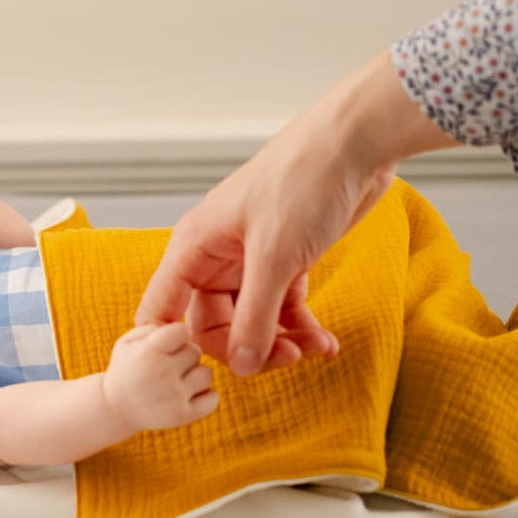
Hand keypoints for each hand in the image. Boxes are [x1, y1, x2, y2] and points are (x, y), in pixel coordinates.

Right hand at [100, 321, 217, 432]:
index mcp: (149, 352)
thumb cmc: (125, 369)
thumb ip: (153, 327)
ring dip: (195, 375)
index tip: (167, 344)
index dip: (177, 335)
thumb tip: (181, 328)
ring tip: (178, 380)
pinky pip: (213, 398)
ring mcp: (175, 396)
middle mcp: (163, 373)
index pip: (183, 331)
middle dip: (184, 355)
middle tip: (168, 365)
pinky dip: (205, 396)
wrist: (115, 409)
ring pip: (206, 374)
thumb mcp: (127, 342)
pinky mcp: (184, 415)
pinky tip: (188, 395)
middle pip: (196, 351)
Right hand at [134, 52, 456, 375]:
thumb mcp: (275, 258)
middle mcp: (217, 256)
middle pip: (213, 322)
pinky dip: (302, 326)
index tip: (197, 372)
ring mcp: (252, 260)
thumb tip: (240, 367)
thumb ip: (256, 318)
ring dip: (281, 341)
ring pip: (252, 318)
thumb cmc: (301, 182)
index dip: (173, 343)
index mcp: (195, 247)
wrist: (354, 145)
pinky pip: (284, 307)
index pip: (164, 308)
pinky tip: (324, 341)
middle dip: (247, 347)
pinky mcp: (287, 260)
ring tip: (313, 350)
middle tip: (284, 359)